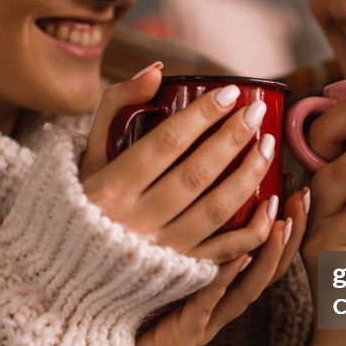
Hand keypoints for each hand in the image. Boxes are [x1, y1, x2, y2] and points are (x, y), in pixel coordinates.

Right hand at [81, 63, 277, 263]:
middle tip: (256, 112)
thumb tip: (156, 70)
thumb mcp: (88, 153)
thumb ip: (116, 106)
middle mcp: (135, 222)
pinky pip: (224, 252)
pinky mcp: (179, 274)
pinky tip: (271, 202)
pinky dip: (253, 229)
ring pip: (216, 211)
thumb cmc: (83, 200)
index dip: (202, 115)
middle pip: (196, 174)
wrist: (74, 272)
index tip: (230, 93)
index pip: (165, 143)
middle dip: (233, 138)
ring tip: (268, 145)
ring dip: (249, 175)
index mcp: (109, 189)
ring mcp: (160, 251)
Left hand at [136, 188, 307, 345]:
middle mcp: (221, 304)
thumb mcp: (158, 260)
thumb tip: (170, 175)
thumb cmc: (127, 305)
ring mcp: (207, 320)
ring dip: (268, 255)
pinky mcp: (185, 333)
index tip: (292, 184)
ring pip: (249, 288)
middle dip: (290, 233)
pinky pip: (209, 303)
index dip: (281, 219)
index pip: (262, 250)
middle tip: (302, 197)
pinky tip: (236, 257)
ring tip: (282, 223)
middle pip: (269, 268)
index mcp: (220, 286)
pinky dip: (224, 280)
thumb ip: (175, 227)